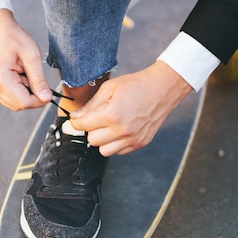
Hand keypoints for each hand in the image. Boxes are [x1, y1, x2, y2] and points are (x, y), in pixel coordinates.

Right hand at [0, 9, 52, 109]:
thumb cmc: (13, 37)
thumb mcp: (32, 56)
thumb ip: (39, 79)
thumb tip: (47, 98)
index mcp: (0, 79)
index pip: (24, 102)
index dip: (39, 100)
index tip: (49, 91)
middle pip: (19, 106)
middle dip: (33, 98)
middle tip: (38, 81)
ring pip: (14, 104)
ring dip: (25, 95)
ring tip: (26, 75)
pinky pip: (8, 98)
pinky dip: (18, 92)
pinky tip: (19, 77)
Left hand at [70, 61, 192, 155]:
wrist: (162, 89)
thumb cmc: (136, 85)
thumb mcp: (109, 88)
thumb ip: (91, 105)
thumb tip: (75, 116)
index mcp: (112, 114)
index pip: (84, 126)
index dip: (76, 122)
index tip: (78, 119)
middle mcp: (122, 130)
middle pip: (92, 141)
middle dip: (91, 130)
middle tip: (97, 119)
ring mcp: (133, 139)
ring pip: (104, 151)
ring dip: (102, 140)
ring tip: (109, 127)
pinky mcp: (140, 143)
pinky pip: (119, 152)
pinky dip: (115, 144)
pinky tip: (120, 130)